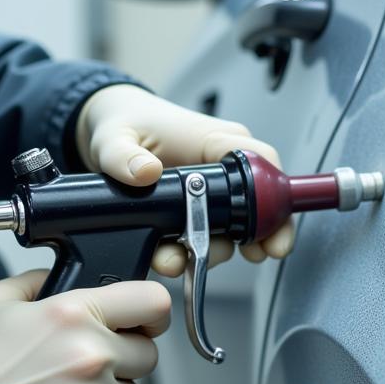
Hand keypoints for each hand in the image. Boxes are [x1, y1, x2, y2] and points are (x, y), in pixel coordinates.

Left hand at [76, 84, 295, 275]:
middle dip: (252, 237)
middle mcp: (219, 165)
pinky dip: (191, 253)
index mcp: (213, 139)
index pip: (263, 162)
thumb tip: (145, 173)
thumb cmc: (123, 122)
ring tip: (176, 261)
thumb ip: (123, 156)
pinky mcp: (197, 207)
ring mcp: (210, 189)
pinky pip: (206, 235)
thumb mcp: (114, 138)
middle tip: (251, 256)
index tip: (272, 232)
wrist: (110, 129)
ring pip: (229, 229)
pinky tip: (171, 258)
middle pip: (255, 205)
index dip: (274, 199)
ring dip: (210, 251)